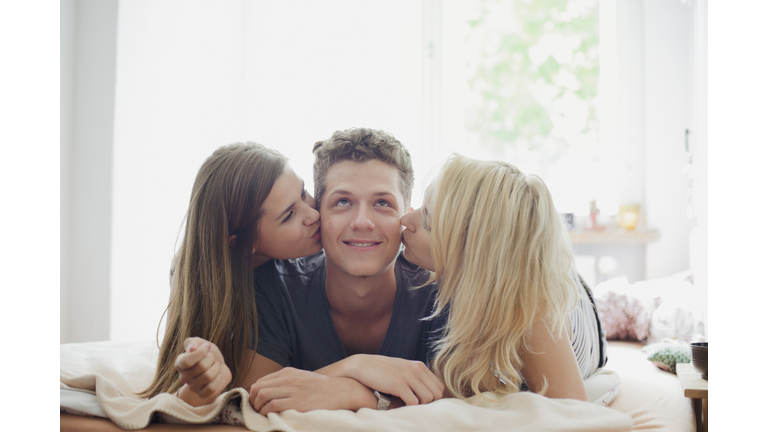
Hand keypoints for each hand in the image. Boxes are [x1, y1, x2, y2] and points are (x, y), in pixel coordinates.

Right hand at [175, 337, 231, 405]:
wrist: (218, 364)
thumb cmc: (208, 353)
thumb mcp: (200, 343)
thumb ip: (192, 342)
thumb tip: (192, 347)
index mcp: (180, 363)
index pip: (186, 361)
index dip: (200, 352)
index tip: (207, 347)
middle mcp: (184, 377)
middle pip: (201, 367)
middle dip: (211, 359)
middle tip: (212, 358)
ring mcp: (193, 387)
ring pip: (208, 377)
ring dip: (216, 368)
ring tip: (216, 365)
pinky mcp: (202, 394)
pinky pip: (212, 388)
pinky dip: (218, 378)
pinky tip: (218, 375)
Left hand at [249, 367, 375, 414]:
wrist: (340, 391)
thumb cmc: (321, 388)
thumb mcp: (302, 378)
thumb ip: (286, 381)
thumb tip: (270, 391)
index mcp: (287, 372)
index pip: (260, 381)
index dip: (254, 394)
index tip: (256, 404)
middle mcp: (287, 378)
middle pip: (257, 388)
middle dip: (252, 401)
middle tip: (256, 411)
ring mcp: (292, 389)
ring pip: (262, 395)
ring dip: (258, 407)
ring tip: (262, 414)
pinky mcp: (297, 402)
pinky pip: (273, 405)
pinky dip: (267, 412)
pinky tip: (270, 416)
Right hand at [322, 355, 444, 405]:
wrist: (362, 366)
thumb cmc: (381, 371)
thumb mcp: (402, 369)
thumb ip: (415, 377)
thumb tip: (427, 393)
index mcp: (419, 366)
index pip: (439, 386)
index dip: (434, 397)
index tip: (423, 403)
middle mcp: (416, 369)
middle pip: (437, 393)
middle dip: (430, 403)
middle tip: (418, 407)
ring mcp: (408, 376)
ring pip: (428, 398)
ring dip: (421, 406)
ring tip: (410, 407)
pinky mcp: (398, 384)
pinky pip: (414, 401)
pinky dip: (410, 407)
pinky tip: (402, 406)